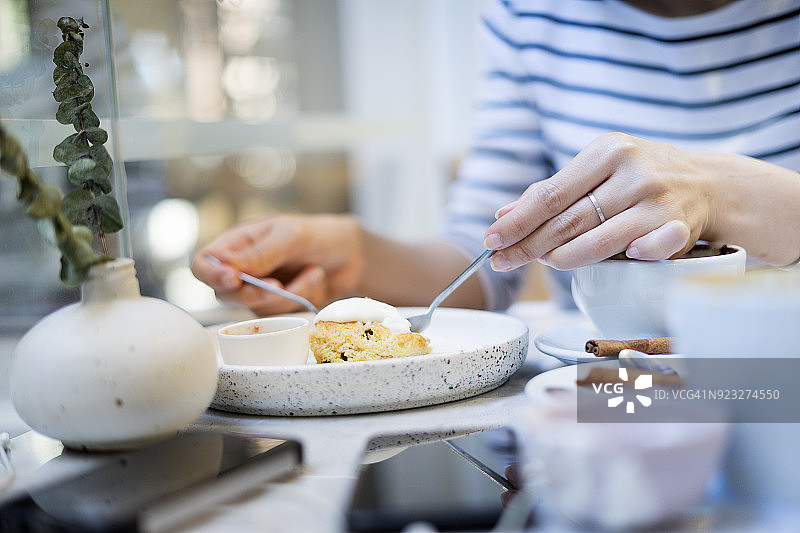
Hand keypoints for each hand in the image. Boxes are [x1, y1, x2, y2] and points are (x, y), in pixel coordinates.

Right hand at [191, 214, 363, 314]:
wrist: (351, 255)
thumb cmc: (318, 235)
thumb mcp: (290, 236)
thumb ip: (260, 253)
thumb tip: (226, 266)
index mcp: (238, 244)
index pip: (204, 263)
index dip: (212, 275)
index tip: (235, 279)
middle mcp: (243, 269)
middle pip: (225, 294)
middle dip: (255, 294)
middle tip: (280, 284)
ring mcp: (259, 291)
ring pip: (255, 309)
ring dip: (288, 295)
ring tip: (312, 271)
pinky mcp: (277, 307)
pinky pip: (279, 316)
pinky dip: (300, 300)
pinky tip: (314, 280)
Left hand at [483, 133, 717, 270]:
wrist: (708, 182)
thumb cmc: (638, 177)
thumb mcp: (596, 171)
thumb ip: (551, 193)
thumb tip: (502, 217)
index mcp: (607, 151)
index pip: (550, 194)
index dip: (518, 221)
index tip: (491, 240)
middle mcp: (633, 172)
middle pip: (568, 220)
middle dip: (529, 245)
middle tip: (501, 261)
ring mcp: (659, 199)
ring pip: (597, 240)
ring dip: (563, 258)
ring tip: (544, 262)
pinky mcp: (680, 226)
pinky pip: (648, 248)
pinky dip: (632, 255)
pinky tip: (621, 257)